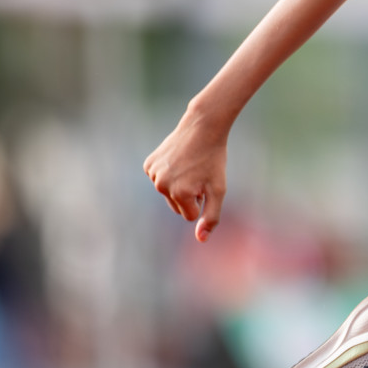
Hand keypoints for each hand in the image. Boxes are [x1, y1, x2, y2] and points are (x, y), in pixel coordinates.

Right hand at [143, 111, 228, 242]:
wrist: (202, 127)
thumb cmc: (213, 160)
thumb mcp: (218, 190)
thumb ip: (211, 217)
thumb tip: (201, 240)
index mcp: (180, 194)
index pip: (190, 215)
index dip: (201, 200)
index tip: (205, 182)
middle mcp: (162, 186)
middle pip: (177, 206)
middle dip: (188, 195)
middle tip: (198, 174)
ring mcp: (153, 174)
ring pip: (167, 193)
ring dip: (178, 184)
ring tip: (189, 165)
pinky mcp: (148, 165)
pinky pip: (159, 179)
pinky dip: (168, 172)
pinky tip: (177, 159)